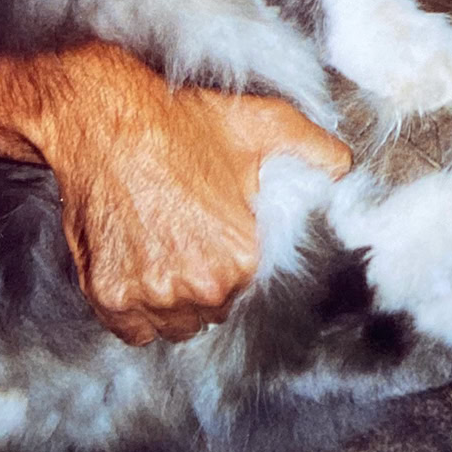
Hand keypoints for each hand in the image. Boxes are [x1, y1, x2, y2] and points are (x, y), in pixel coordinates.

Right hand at [26, 45, 351, 344]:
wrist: (107, 121)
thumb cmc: (184, 123)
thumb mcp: (267, 124)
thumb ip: (317, 150)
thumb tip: (344, 170)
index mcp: (242, 257)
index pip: (250, 287)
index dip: (236, 261)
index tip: (218, 237)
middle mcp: (199, 285)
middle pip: (214, 309)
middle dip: (206, 282)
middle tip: (190, 239)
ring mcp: (150, 295)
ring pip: (175, 324)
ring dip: (173, 301)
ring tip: (165, 252)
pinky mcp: (109, 297)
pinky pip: (134, 330)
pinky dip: (136, 311)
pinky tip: (139, 270)